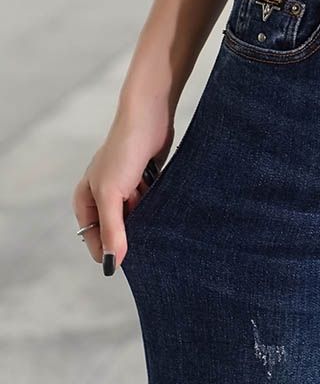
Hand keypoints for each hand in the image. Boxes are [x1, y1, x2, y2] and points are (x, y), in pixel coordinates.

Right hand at [72, 105, 174, 274]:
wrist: (149, 117)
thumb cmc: (123, 152)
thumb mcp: (112, 194)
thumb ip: (112, 228)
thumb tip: (111, 262)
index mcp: (85, 200)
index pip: (94, 239)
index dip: (109, 253)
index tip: (132, 266)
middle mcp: (103, 197)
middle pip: (116, 231)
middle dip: (130, 240)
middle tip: (151, 252)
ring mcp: (125, 191)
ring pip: (136, 219)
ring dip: (146, 226)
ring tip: (162, 235)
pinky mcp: (146, 184)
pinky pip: (152, 206)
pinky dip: (158, 212)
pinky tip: (169, 217)